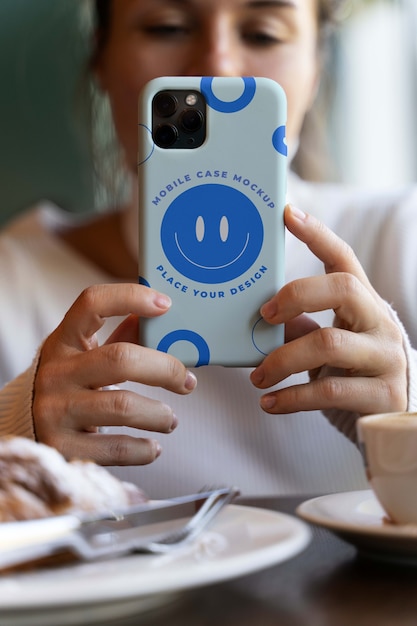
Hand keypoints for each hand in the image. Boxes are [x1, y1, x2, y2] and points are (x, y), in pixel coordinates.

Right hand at [33, 284, 196, 464]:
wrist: (28, 429)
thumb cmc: (70, 385)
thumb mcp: (85, 356)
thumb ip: (120, 337)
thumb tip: (161, 315)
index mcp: (63, 341)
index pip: (92, 303)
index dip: (131, 297)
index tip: (166, 304)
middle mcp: (55, 372)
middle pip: (121, 359)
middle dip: (165, 370)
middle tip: (187, 382)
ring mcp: (55, 411)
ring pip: (123, 407)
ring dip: (158, 414)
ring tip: (170, 419)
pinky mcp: (62, 447)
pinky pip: (116, 449)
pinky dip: (143, 450)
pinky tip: (152, 447)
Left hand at [250, 205, 406, 415]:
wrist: (396, 408)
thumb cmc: (353, 365)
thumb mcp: (332, 338)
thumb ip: (301, 326)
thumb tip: (255, 321)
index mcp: (364, 302)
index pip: (344, 259)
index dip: (317, 235)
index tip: (287, 214)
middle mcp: (380, 323)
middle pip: (343, 289)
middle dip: (297, 295)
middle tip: (264, 315)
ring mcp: (385, 358)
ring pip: (329, 344)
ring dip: (282, 360)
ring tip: (258, 376)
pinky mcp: (381, 395)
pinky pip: (329, 392)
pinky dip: (292, 398)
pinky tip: (269, 403)